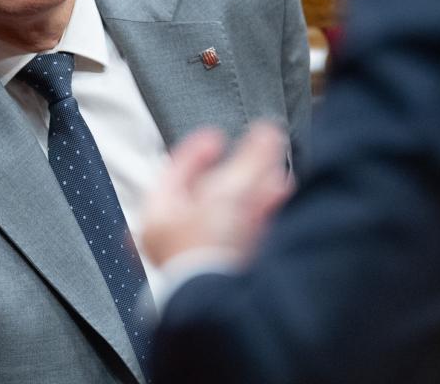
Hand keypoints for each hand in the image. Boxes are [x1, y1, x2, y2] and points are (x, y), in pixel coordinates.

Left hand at [140, 123, 291, 267]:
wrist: (226, 307)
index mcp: (160, 215)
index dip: (198, 148)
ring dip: (255, 192)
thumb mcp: (229, 193)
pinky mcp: (227, 270)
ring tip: (277, 178)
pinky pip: (244, 234)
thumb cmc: (209, 253)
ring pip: (229, 213)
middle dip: (240, 172)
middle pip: (208, 192)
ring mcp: (201, 254)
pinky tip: (279, 203)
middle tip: (258, 156)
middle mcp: (176, 237)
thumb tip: (265, 132)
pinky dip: (261, 216)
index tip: (218, 137)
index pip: (175, 170)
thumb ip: (250, 160)